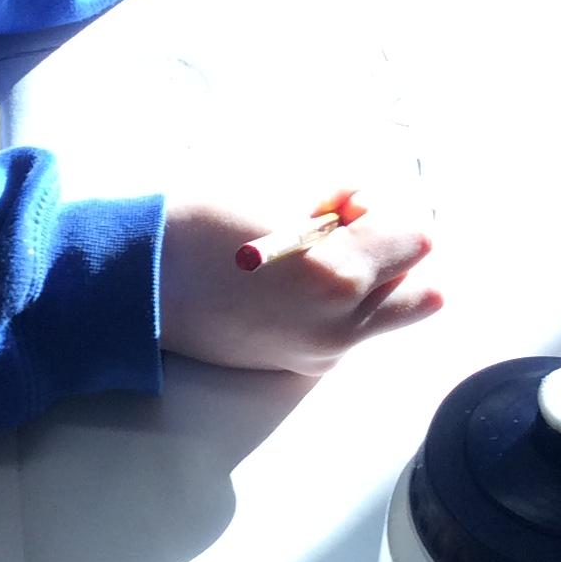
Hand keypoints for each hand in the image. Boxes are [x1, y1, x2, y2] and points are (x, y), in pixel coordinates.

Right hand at [158, 173, 440, 376]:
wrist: (140, 283)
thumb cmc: (199, 226)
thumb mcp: (279, 199)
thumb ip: (337, 210)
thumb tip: (363, 215)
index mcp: (338, 276)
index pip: (413, 240)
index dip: (379, 212)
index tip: (338, 205)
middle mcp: (340, 325)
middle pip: (421, 290)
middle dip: (393, 255)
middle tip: (344, 235)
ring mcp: (322, 351)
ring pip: (390, 316)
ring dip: (374, 284)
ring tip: (321, 262)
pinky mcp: (301, 362)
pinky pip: (351, 332)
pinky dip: (343, 307)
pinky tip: (296, 288)